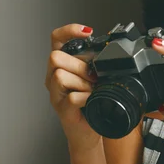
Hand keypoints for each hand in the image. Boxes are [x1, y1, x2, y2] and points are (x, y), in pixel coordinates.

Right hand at [45, 23, 100, 151]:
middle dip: (78, 64)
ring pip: (60, 75)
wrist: (89, 132)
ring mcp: (55, 94)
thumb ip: (95, 63)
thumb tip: (110, 51)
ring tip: (92, 90)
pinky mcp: (62, 110)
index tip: (87, 32)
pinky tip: (92, 100)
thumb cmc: (92, 103)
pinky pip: (70, 97)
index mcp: (62, 65)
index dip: (69, 31)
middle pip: (55, 57)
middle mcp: (53, 77)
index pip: (56, 39)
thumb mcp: (94, 78)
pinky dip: (86, 97)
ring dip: (82, 82)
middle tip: (93, 76)